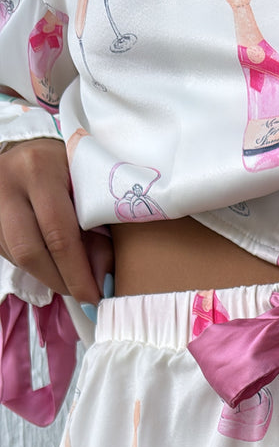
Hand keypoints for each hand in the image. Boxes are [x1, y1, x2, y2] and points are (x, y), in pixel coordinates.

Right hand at [0, 137, 112, 302]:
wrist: (34, 150)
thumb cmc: (70, 171)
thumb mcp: (91, 191)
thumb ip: (99, 234)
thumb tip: (101, 281)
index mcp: (39, 170)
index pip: (58, 234)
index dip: (76, 274)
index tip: (94, 296)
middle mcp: (7, 182)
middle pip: (29, 252)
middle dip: (59, 281)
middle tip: (83, 294)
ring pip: (16, 256)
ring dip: (47, 275)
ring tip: (70, 276)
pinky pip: (7, 253)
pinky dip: (33, 264)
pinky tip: (49, 259)